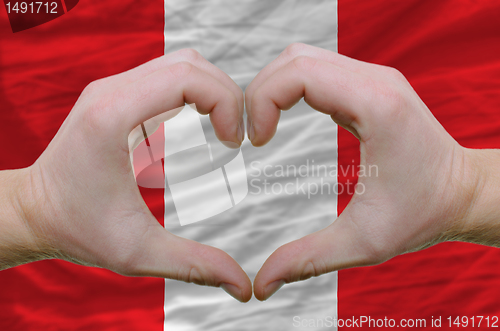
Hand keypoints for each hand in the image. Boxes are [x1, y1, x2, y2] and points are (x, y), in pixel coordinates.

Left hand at [2, 49, 251, 301]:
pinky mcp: (117, 95)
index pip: (188, 77)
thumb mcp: (138, 253)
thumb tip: (243, 286)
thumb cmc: (78, 229)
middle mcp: (111, 91)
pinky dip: (196, 93)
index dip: (226, 103)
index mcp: (113, 115)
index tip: (235, 144)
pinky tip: (205, 123)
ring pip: (181, 64)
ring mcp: (112, 88)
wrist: (35, 212)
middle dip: (227, 95)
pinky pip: (168, 76)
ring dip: (213, 91)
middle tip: (237, 137)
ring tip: (225, 130)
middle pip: (190, 64)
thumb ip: (194, 265)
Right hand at [246, 43, 494, 300]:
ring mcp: (374, 77)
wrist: (463, 193)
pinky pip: (318, 68)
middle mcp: (376, 80)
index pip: (299, 73)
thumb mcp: (362, 242)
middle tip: (250, 136)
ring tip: (263, 127)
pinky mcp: (370, 84)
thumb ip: (306, 260)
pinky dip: (290, 87)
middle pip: (294, 59)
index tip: (255, 143)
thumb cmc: (422, 214)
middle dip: (259, 92)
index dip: (261, 100)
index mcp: (376, 107)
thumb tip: (260, 285)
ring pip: (303, 58)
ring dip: (273, 87)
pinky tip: (283, 118)